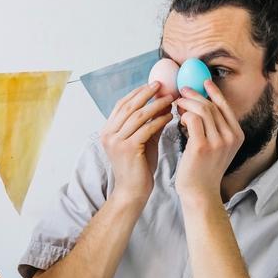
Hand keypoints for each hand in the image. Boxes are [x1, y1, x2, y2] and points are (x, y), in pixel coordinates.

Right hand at [99, 83, 173, 205]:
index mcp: (108, 131)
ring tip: (169, 99)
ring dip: (155, 105)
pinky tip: (169, 116)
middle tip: (162, 85)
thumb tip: (162, 103)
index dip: (137, 93)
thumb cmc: (139, 168)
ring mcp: (116, 141)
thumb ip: (148, 123)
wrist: (133, 192)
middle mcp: (108, 134)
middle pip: (128, 106)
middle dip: (146, 94)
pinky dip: (158, 120)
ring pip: (137, 115)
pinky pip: (145, 128)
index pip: (121, 105)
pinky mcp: (127, 149)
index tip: (153, 85)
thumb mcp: (142, 141)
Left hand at [174, 80, 243, 200]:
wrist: (199, 193)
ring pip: (202, 110)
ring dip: (186, 104)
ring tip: (176, 105)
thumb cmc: (203, 170)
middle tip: (181, 92)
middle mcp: (231, 137)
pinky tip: (177, 120)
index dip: (214, 92)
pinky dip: (183, 115)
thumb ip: (214, 128)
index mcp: (237, 135)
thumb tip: (199, 105)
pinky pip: (192, 119)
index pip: (225, 106)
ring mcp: (218, 141)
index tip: (203, 82)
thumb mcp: (216, 148)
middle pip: (212, 105)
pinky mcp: (202, 146)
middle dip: (195, 96)